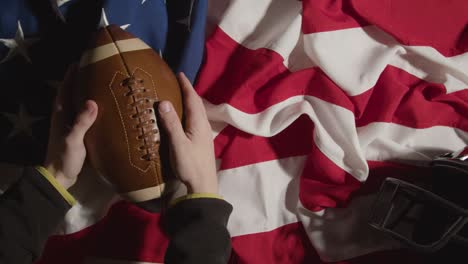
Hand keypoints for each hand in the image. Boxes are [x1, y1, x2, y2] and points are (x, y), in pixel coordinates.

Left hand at [44, 66, 97, 188]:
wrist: (59, 178)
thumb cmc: (64, 158)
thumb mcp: (73, 140)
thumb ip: (81, 122)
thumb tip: (92, 101)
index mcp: (60, 116)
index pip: (64, 90)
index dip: (70, 76)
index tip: (79, 62)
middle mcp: (64, 118)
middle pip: (71, 94)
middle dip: (79, 81)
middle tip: (93, 70)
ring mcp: (70, 126)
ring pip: (77, 105)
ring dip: (85, 94)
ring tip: (100, 85)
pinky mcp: (77, 135)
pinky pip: (84, 116)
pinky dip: (91, 109)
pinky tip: (103, 109)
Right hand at [157, 72, 217, 193]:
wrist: (203, 186)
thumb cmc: (190, 165)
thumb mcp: (178, 144)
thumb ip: (171, 124)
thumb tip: (164, 102)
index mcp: (198, 124)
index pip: (193, 99)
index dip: (186, 86)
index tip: (179, 74)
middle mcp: (203, 126)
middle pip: (197, 104)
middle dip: (189, 91)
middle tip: (178, 82)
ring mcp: (204, 135)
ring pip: (198, 112)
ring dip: (190, 102)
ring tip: (180, 96)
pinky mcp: (201, 142)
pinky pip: (196, 120)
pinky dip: (190, 112)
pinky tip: (184, 118)